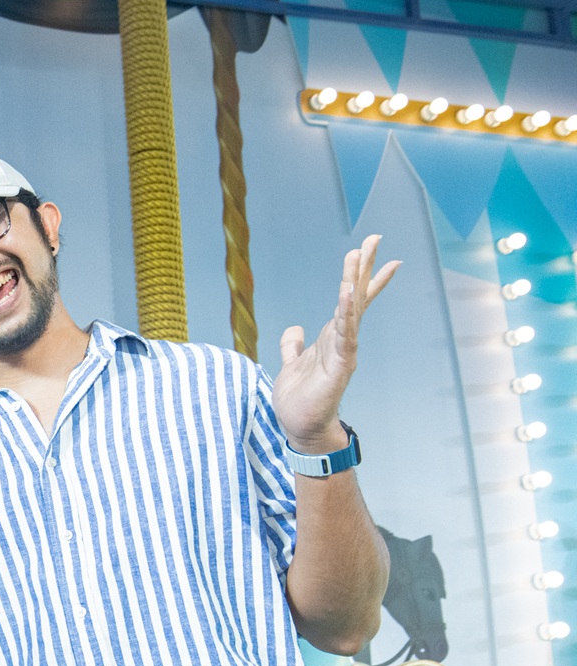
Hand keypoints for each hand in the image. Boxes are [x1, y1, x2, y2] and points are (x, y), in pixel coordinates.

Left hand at [273, 233, 399, 454]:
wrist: (301, 428)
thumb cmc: (300, 400)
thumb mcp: (291, 365)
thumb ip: (292, 346)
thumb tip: (294, 329)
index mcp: (330, 336)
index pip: (348, 299)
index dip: (358, 275)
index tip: (369, 250)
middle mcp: (341, 339)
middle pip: (356, 295)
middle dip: (364, 266)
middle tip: (376, 237)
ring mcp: (343, 350)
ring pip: (351, 308)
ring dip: (355, 280)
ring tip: (361, 253)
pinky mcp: (340, 364)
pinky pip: (345, 334)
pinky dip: (346, 314)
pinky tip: (347, 293)